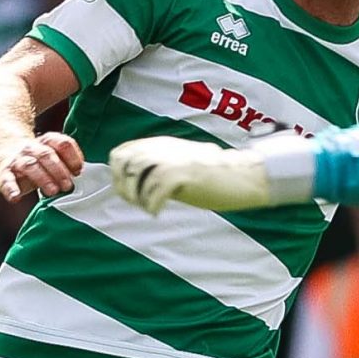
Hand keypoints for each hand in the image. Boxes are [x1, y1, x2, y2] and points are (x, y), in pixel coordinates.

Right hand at [0, 132, 83, 201]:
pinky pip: (6, 180)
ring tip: (53, 191)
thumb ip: (68, 165)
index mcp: (48, 141)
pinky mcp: (4, 173)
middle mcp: (32, 148)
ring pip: (30, 165)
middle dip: (59, 170)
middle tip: (68, 186)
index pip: (63, 143)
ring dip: (43, 178)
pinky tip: (15, 197)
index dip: (73, 157)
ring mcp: (17, 160)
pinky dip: (10, 189)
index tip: (79, 171)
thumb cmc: (40, 163)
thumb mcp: (54, 159)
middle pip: (46, 154)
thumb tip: (81, 177)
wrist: (6, 157)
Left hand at [108, 137, 269, 213]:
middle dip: (122, 186)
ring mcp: (173, 160)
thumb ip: (160, 167)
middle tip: (135, 201)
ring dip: (135, 196)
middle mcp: (163, 149)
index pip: (121, 152)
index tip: (126, 191)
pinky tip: (158, 212)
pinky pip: (154, 191)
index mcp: (161, 145)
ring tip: (148, 207)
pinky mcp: (183, 175)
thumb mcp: (182, 164)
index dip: (116, 173)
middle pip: (124, 162)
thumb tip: (134, 184)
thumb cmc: (214, 175)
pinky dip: (151, 205)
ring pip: (135, 174)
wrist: (242, 176)